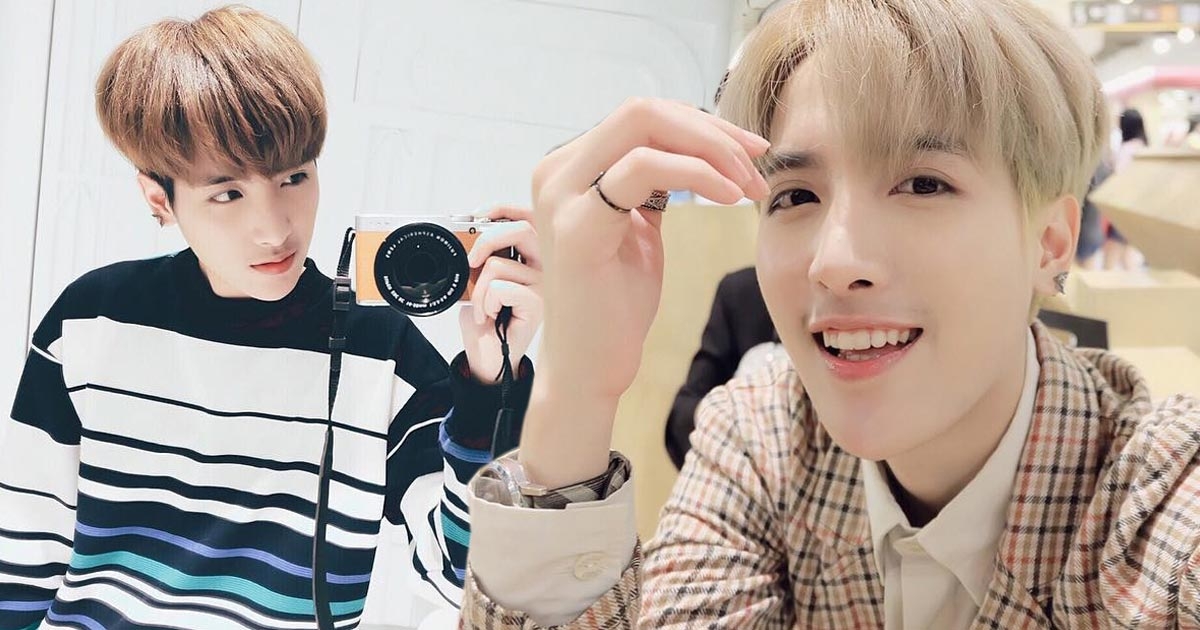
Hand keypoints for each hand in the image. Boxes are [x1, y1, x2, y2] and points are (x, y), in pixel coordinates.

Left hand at [459, 206, 543, 382]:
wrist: (487, 354)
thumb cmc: (487, 318)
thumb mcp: (478, 279)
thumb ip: (482, 257)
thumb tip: (468, 236)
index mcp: (533, 256)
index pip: (528, 218)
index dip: (503, 209)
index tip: (476, 215)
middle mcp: (544, 267)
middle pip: (521, 229)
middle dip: (486, 239)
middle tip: (471, 261)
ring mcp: (544, 285)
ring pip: (499, 264)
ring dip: (479, 288)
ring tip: (483, 307)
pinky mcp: (538, 304)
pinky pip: (501, 288)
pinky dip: (485, 302)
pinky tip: (490, 316)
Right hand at [521, 98, 769, 486]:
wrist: (591, 366)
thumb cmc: (616, 303)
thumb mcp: (637, 227)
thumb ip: (650, 184)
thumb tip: (696, 145)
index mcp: (570, 168)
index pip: (641, 118)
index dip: (701, 125)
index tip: (749, 152)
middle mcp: (556, 172)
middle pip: (643, 111)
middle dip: (711, 131)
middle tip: (757, 162)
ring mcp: (561, 196)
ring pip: (644, 126)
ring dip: (711, 149)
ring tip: (749, 185)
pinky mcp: (576, 226)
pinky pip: (643, 169)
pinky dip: (697, 173)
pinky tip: (729, 196)